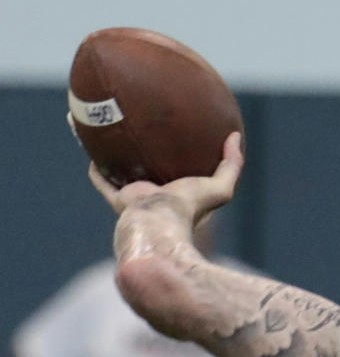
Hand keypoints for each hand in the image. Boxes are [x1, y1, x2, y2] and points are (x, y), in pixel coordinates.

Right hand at [88, 131, 243, 225]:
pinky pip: (101, 177)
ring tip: (109, 131)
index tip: (182, 142)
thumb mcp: (221, 187)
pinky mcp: (117, 200)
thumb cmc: (189, 209)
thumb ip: (232, 164)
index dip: (182, 161)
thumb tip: (236, 136)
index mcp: (179, 197)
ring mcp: (136, 200)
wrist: (157, 225)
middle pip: (151, 172)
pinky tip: (87, 139)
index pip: (182, 176)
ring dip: (115, 155)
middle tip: (144, 132)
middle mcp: (157, 198)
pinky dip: (94, 162)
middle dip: (148, 156)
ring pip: (123, 173)